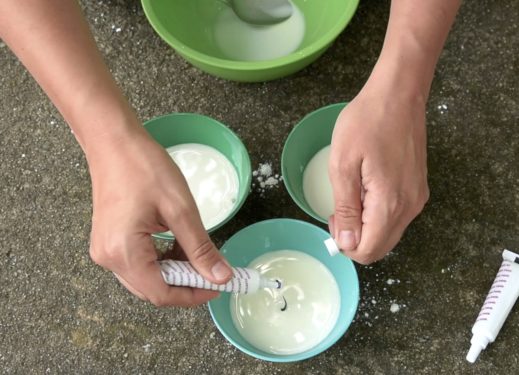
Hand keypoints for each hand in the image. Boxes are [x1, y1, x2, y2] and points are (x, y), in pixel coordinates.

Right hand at [87, 127, 232, 306]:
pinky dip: (161, 261)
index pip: (161, 294)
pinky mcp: (109, 242)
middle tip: (213, 269)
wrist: (113, 141)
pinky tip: (178, 246)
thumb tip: (220, 276)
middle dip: (186, 284)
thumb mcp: (181, 209)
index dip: (194, 295)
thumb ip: (200, 248)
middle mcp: (109, 258)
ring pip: (146, 278)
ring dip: (175, 272)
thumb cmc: (143, 166)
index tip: (218, 285)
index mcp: (124, 252)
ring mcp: (105, 250)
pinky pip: (138, 264)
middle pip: (153, 290)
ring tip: (197, 254)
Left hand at [328, 73, 428, 263]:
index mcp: (389, 204)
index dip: (345, 244)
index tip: (333, 218)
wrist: (398, 95)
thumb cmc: (366, 123)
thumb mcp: (343, 165)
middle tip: (338, 210)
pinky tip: (366, 190)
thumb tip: (346, 243)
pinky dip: (378, 216)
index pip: (368, 251)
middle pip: (381, 247)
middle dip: (355, 239)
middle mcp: (409, 207)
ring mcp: (417, 198)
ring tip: (351, 196)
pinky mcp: (418, 189)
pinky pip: (397, 218)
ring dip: (366, 227)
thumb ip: (346, 208)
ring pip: (389, 234)